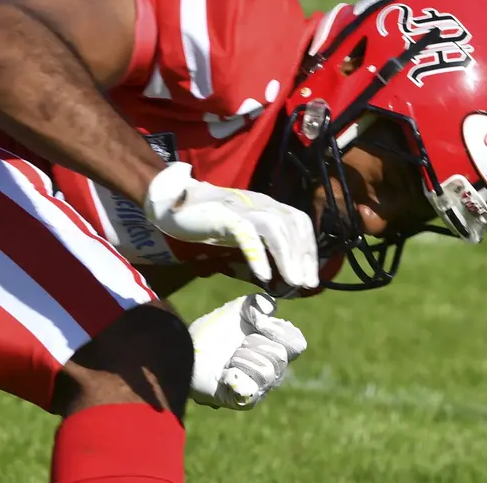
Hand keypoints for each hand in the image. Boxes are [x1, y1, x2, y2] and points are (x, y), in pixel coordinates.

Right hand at [144, 162, 319, 288]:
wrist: (174, 203)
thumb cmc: (212, 221)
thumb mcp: (244, 230)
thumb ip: (262, 242)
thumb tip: (284, 271)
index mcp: (268, 205)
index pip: (299, 221)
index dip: (309, 247)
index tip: (311, 275)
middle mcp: (260, 203)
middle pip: (292, 224)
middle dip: (304, 256)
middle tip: (307, 284)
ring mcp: (242, 208)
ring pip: (275, 228)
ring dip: (287, 257)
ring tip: (293, 282)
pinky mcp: (224, 215)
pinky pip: (246, 234)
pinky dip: (258, 255)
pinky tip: (264, 276)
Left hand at [188, 294, 306, 409]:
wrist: (187, 348)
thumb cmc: (212, 331)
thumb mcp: (237, 309)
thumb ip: (259, 303)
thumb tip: (271, 310)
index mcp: (276, 348)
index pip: (297, 343)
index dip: (279, 331)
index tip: (258, 323)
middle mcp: (272, 370)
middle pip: (280, 356)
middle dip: (254, 344)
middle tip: (236, 346)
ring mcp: (259, 387)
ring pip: (266, 372)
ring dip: (242, 359)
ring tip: (228, 360)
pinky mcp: (242, 401)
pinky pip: (250, 390)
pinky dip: (235, 378)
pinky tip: (225, 374)